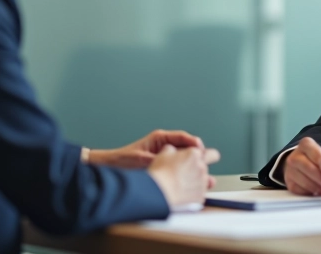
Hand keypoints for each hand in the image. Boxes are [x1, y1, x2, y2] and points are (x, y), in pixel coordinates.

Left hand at [87, 129, 204, 168]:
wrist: (110, 166)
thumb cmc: (122, 160)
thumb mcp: (141, 160)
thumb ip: (158, 161)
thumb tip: (172, 163)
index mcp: (160, 138)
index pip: (183, 137)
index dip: (194, 144)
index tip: (201, 151)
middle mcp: (164, 145)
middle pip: (187, 147)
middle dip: (198, 156)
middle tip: (210, 162)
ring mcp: (164, 154)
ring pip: (184, 158)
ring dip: (193, 166)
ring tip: (206, 177)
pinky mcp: (163, 164)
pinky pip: (178, 166)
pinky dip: (186, 172)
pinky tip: (192, 182)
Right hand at [148, 145, 220, 206]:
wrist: (159, 193)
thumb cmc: (160, 173)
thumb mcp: (164, 153)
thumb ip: (173, 149)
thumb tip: (173, 151)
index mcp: (194, 155)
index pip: (211, 153)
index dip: (206, 157)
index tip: (202, 160)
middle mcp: (202, 167)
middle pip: (207, 168)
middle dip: (200, 169)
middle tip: (191, 172)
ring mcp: (202, 183)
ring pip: (203, 182)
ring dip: (195, 182)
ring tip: (181, 186)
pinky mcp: (200, 197)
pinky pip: (199, 195)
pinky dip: (192, 195)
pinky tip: (182, 195)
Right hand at [283, 137, 320, 195]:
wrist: (299, 165)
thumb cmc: (316, 160)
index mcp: (305, 144)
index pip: (318, 156)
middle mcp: (294, 155)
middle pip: (310, 169)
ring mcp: (289, 169)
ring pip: (305, 181)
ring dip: (317, 188)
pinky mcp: (288, 182)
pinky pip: (300, 190)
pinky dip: (310, 193)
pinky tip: (316, 192)